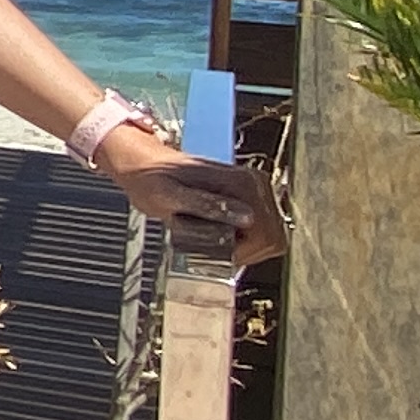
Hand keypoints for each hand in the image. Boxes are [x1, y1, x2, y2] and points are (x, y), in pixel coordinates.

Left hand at [95, 124, 282, 266]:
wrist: (145, 166)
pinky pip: (261, 232)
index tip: (219, 253)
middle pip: (275, 237)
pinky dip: (245, 242)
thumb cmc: (152, 179)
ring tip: (216, 241)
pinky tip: (221, 236)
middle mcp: (256, 185)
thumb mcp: (171, 196)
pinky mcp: (249, 199)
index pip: (267, 233)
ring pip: (271, 237)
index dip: (244, 252)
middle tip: (216, 250)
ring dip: (246, 248)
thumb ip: (208, 206)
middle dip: (247, 252)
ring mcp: (255, 192)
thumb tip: (247, 218)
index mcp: (243, 183)